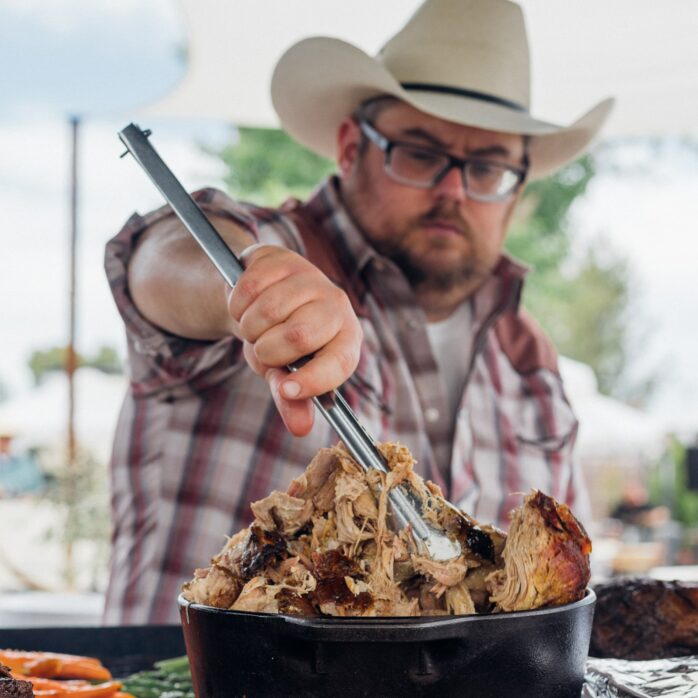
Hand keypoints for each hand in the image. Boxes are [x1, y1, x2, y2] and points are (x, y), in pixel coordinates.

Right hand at [226, 244, 362, 435]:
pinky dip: (235, 305)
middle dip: (267, 349)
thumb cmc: (280, 340)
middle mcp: (336, 305)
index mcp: (345, 339)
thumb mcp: (286, 372)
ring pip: (267, 311)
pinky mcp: (282, 258)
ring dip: (248, 327)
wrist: (261, 295)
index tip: (285, 387)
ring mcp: (310, 277)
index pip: (340, 362)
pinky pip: (248, 288)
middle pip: (299, 334)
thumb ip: (292, 398)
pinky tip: (244, 305)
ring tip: (255, 326)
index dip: (313, 380)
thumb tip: (300, 429)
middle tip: (263, 348)